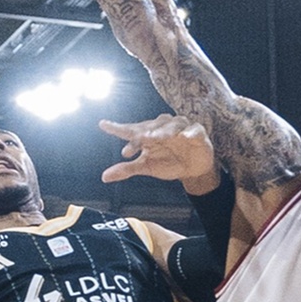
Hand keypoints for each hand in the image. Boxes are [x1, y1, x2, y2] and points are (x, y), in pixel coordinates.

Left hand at [98, 116, 219, 192]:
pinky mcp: (196, 134)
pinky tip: (184, 137)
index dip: (118, 128)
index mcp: (147, 135)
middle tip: (137, 139)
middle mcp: (162, 128)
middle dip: (143, 132)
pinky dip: (189, 132)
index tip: (103, 125)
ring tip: (155, 137)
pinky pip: (194, 130)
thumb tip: (104, 177)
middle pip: (151, 126)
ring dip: (163, 130)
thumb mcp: (146, 167)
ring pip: (171, 125)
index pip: (131, 130)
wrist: (192, 169)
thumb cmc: (168, 162)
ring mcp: (180, 129)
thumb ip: (126, 169)